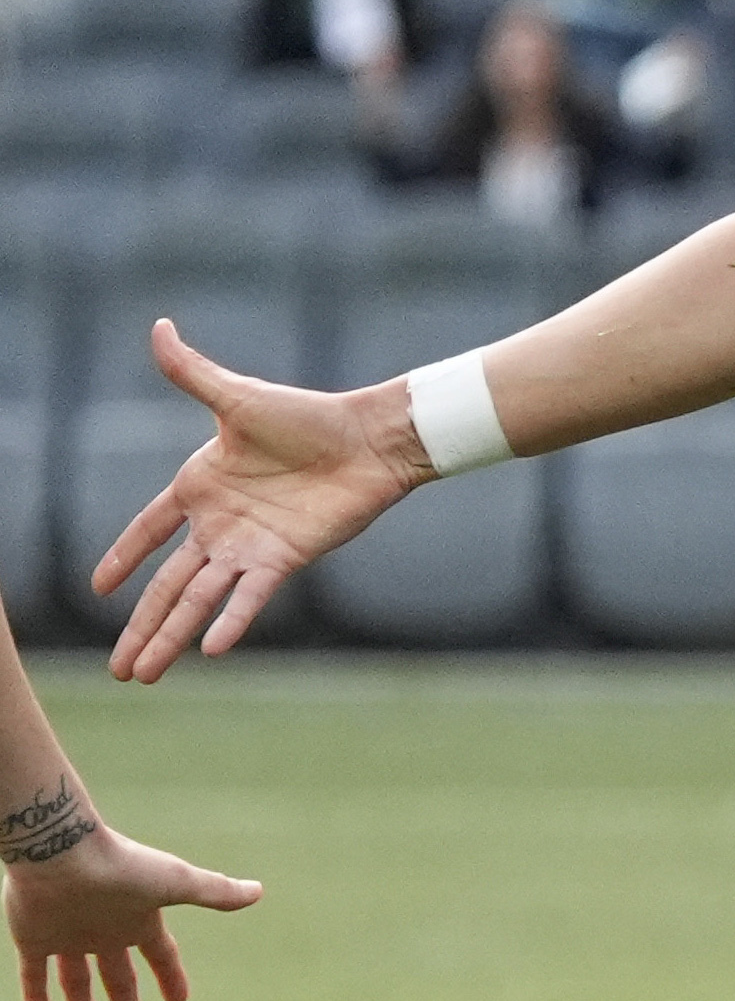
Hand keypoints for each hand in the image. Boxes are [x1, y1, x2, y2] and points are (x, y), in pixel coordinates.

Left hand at [9, 822, 260, 1000]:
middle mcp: (104, 928)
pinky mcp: (33, 938)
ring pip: (75, 982)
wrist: (61, 852)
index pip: (159, 953)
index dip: (169, 976)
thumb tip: (258, 891)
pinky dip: (36, 999)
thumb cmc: (122, 865)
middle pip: (117, 976)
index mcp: (138, 918)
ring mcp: (68, 934)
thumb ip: (214, 891)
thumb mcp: (174, 883)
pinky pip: (34, 976)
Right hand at [97, 320, 428, 683]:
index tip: (99, 587)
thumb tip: (158, 327)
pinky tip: (209, 650)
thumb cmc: (308, 415)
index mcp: (199, 485)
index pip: (148, 529)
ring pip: (198, 599)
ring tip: (143, 673)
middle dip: (140, 625)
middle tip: (117, 670)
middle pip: (168, 584)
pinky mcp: (283, 558)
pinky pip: (249, 596)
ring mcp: (249, 545)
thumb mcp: (239, 398)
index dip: (124, 556)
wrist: (369, 438)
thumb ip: (192, 372)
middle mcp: (219, 524)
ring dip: (170, 636)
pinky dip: (230, 619)